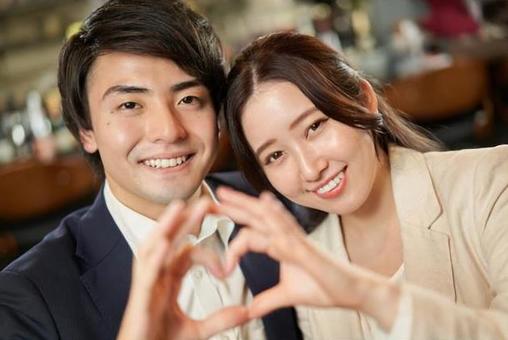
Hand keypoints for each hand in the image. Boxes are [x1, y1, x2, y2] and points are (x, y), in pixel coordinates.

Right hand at [117, 198, 248, 339]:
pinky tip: (164, 243)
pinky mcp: (138, 299)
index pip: (185, 253)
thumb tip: (246, 312)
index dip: (206, 249)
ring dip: (165, 227)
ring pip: (152, 249)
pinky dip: (154, 258)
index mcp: (167, 281)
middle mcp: (155, 278)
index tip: (227, 264)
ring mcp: (145, 286)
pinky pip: (145, 274)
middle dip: (185, 221)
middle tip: (205, 201)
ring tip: (179, 206)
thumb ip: (220, 319)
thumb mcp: (196, 331)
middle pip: (169, 242)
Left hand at [216, 187, 399, 328]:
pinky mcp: (307, 251)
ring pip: (267, 217)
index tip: (217, 230)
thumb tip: (250, 309)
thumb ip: (268, 299)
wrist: (353, 291)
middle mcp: (287, 237)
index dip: (234, 229)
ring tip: (226, 196)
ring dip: (245, 205)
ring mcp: (297, 241)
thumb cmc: (325, 286)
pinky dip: (275, 218)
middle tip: (215, 194)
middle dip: (235, 204)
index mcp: (281, 244)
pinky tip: (265, 205)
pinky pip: (288, 233)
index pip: (252, 229)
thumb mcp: (288, 294)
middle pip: (256, 216)